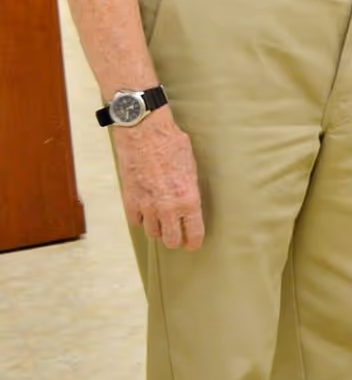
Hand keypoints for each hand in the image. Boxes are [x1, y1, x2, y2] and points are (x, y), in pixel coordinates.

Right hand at [113, 112, 203, 249]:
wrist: (144, 134)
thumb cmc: (173, 145)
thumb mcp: (192, 167)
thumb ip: (190, 189)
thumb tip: (190, 202)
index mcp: (189, 200)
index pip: (193, 233)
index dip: (193, 242)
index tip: (192, 245)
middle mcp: (168, 208)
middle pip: (171, 240)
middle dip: (175, 239)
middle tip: (177, 235)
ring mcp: (147, 206)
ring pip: (152, 232)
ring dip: (158, 228)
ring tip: (162, 221)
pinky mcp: (130, 200)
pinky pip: (135, 221)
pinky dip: (141, 219)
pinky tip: (146, 211)